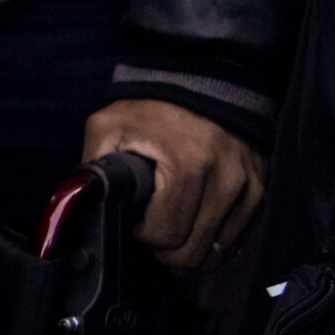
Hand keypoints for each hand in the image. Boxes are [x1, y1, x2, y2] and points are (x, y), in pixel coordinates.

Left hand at [81, 99, 266, 275]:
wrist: (200, 83)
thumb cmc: (149, 110)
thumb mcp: (108, 127)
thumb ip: (91, 168)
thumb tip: (73, 206)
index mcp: (186, 165)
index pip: (166, 234)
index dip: (143, 236)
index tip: (135, 222)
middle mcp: (225, 178)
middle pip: (193, 250)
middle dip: (166, 249)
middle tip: (151, 231)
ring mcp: (249, 185)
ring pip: (218, 251)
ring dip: (191, 249)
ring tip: (173, 228)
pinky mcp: (261, 190)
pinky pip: (238, 238)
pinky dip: (215, 241)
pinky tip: (195, 227)